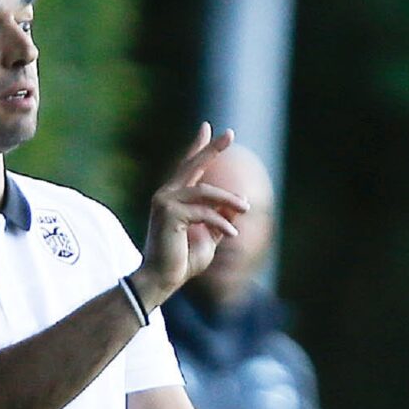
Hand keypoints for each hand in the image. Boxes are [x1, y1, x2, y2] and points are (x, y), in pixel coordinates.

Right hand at [132, 123, 249, 308]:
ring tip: (246, 209)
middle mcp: (166, 195)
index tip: (207, 128)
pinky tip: (232, 233)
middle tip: (229, 134)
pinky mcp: (168, 214)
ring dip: (229, 200)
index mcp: (173, 198)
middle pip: (192, 165)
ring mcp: (164, 202)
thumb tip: (240, 203)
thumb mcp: (210, 236)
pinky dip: (221, 222)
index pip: (187, 167)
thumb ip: (221, 218)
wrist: (162, 280)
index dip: (198, 147)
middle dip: (212, 149)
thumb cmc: (182, 261)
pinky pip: (204, 212)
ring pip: (205, 191)